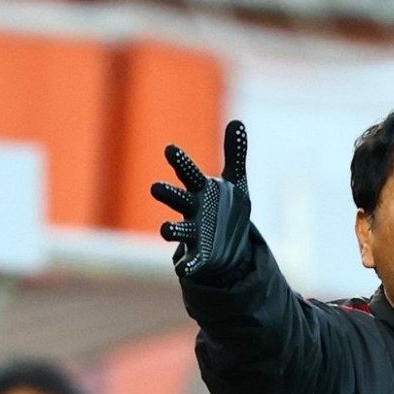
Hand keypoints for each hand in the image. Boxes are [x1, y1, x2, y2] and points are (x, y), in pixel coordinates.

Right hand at [151, 120, 250, 278]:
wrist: (227, 245)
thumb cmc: (225, 208)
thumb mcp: (236, 182)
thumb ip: (235, 154)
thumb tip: (238, 123)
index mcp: (201, 190)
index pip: (189, 173)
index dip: (181, 162)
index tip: (170, 150)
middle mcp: (192, 209)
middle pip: (177, 199)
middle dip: (168, 194)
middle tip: (156, 188)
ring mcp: (193, 233)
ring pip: (177, 230)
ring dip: (171, 229)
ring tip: (165, 230)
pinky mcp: (198, 255)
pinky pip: (191, 261)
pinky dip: (187, 266)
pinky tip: (183, 270)